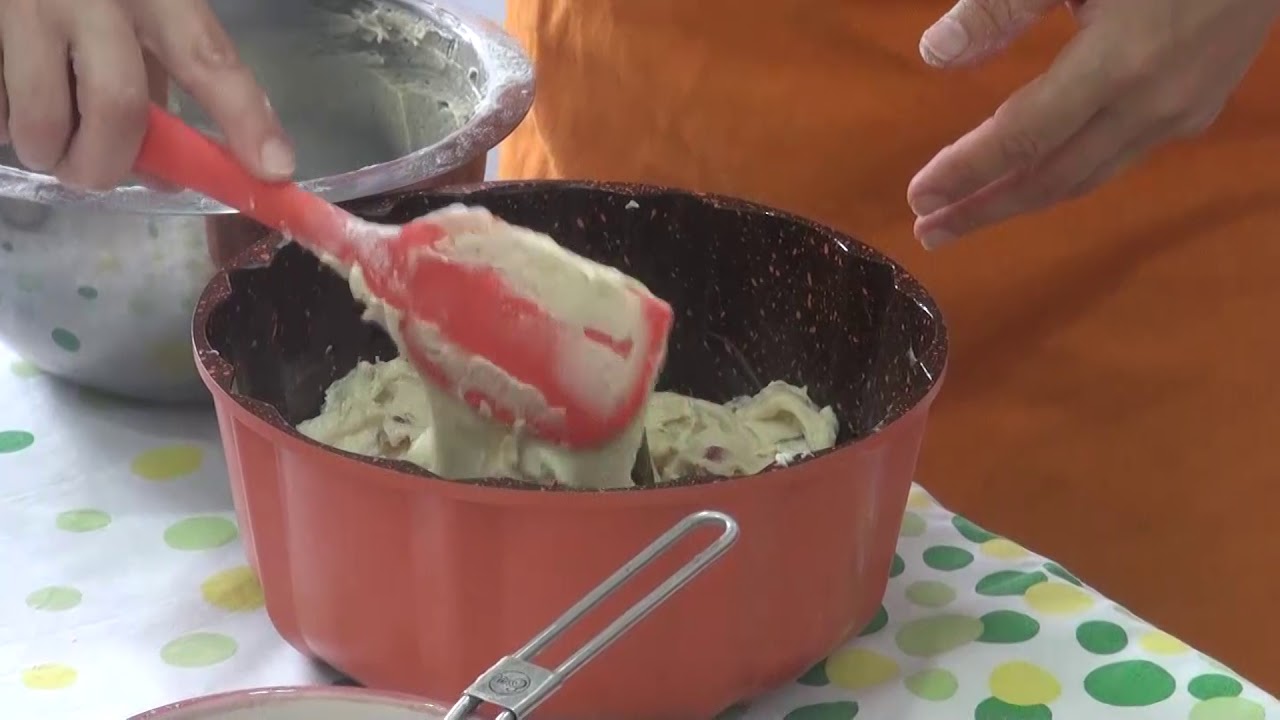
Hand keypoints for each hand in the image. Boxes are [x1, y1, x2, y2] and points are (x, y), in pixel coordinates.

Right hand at [0, 0, 292, 190]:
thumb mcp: (138, 9)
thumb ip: (159, 80)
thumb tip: (171, 174)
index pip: (207, 56)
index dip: (243, 117)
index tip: (274, 169)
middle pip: (117, 105)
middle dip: (107, 163)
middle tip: (95, 173)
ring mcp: (22, 6)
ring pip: (41, 119)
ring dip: (48, 151)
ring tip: (46, 137)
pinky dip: (6, 125)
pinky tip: (12, 101)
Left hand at [906, 0, 1279, 248]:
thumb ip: (1002, 6)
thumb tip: (935, 54)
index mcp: (1117, 63)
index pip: (1022, 137)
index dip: (966, 172)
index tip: (918, 197)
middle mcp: (1151, 104)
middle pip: (1050, 178)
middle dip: (983, 209)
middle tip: (928, 230)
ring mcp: (1181, 113)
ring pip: (1087, 178)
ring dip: (1021, 202)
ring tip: (965, 217)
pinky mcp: (1199, 110)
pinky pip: (1118, 159)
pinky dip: (1066, 177)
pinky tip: (1033, 179)